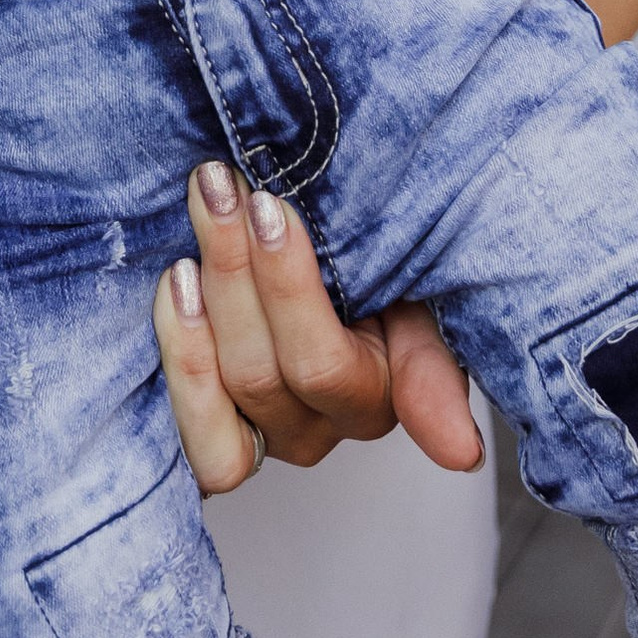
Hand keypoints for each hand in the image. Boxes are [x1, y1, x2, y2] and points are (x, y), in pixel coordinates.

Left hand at [152, 164, 484, 487]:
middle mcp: (318, 428)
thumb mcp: (418, 298)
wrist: (314, 250)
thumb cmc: (377, 268)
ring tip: (195, 225)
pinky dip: (178, 354)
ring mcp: (261, 430)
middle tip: (222, 184)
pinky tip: (175, 286)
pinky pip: (191, 427)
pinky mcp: (211, 427)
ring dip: (199, 306)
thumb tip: (462, 453)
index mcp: (381, 397)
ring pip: (223, 389)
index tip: (271, 208)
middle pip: (261, 370)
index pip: (323, 363)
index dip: (288, 290)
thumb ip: (432, 365)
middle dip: (235, 266)